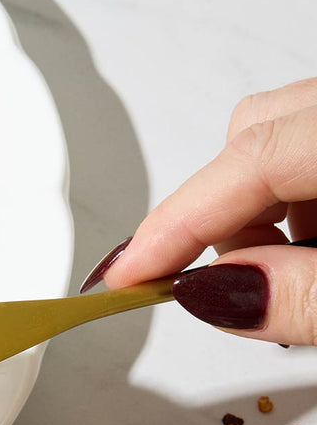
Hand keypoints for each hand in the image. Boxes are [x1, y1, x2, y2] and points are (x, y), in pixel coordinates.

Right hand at [83, 77, 316, 344]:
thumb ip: (309, 294)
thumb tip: (211, 292)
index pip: (255, 154)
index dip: (179, 220)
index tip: (127, 277)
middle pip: (255, 130)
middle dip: (222, 216)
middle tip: (233, 284)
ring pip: (282, 136)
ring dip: (263, 212)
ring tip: (299, 273)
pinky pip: (308, 146)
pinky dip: (297, 202)